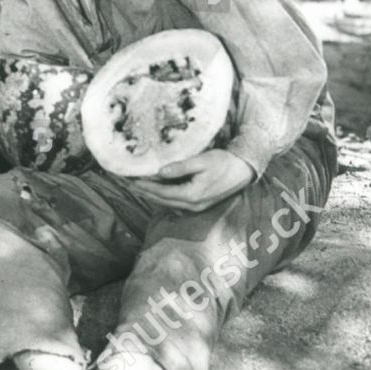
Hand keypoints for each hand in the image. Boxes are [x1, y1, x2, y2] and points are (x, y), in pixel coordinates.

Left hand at [127, 148, 256, 211]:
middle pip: (162, 200)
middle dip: (144, 193)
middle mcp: (192, 205)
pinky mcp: (199, 204)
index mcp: (191, 195)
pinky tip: (155, 190)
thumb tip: (159, 172)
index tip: (130, 181)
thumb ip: (180, 168)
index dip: (145, 187)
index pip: (161, 192)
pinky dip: (163, 196)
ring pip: (167, 203)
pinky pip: (175, 202)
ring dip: (152, 195)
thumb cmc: (223, 163)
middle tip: (127, 185)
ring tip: (137, 187)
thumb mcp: (201, 161)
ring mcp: (196, 207)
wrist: (242, 171)